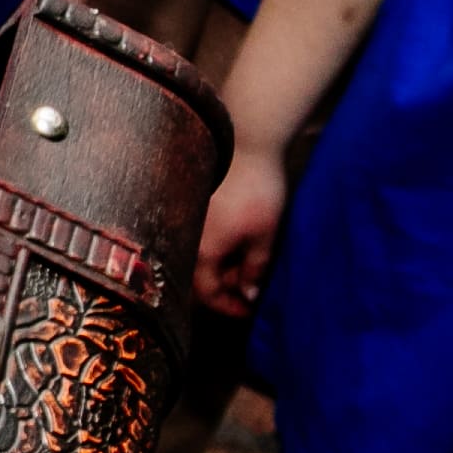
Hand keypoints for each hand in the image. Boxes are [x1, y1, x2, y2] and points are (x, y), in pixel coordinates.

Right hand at [194, 144, 286, 318]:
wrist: (247, 143)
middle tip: (250, 283)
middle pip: (199, 277)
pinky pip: (199, 238)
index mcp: (203, 252)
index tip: (248, 309)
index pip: (207, 294)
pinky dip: (216, 247)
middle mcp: (187, 238)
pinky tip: (235, 240)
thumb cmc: (257, 190)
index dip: (229, 306)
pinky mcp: (192, 205)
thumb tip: (249, 294)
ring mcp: (188, 221)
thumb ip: (255, 269)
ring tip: (247, 261)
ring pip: (198, 257)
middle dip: (225, 286)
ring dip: (221, 266)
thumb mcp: (264, 236)